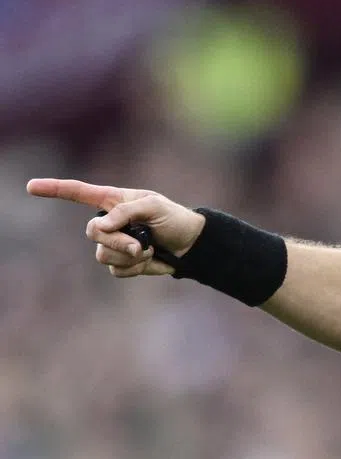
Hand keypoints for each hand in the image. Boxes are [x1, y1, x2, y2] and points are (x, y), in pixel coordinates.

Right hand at [26, 179, 205, 278]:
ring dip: (128, 256)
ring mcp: (114, 245)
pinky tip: (149, 261)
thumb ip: (126, 211)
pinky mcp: (123, 264)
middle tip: (139, 245)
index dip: (54, 189)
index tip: (31, 187)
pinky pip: (116, 271)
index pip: (78, 193)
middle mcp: (109, 223)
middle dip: (116, 241)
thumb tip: (102, 225)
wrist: (190, 245)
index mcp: (112, 201)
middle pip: (92, 232)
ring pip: (103, 255)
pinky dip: (134, 269)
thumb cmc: (173, 218)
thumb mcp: (153, 206)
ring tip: (148, 250)